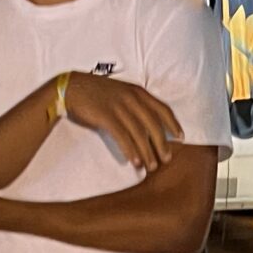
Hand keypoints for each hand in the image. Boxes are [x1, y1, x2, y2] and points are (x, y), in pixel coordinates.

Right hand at [59, 73, 180, 171]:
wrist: (71, 87)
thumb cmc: (96, 92)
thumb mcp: (121, 91)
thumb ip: (135, 103)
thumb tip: (148, 125)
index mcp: (138, 92)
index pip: (163, 109)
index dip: (174, 124)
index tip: (181, 137)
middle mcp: (132, 98)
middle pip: (154, 125)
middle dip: (163, 144)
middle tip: (167, 159)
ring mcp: (119, 107)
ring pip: (140, 133)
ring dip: (147, 152)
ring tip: (151, 166)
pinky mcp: (106, 116)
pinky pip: (123, 137)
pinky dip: (131, 151)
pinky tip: (135, 161)